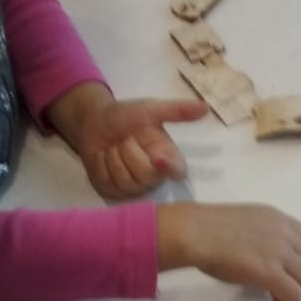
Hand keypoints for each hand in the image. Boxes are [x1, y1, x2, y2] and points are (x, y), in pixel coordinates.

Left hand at [49, 81, 208, 199]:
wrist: (94, 120)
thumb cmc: (125, 116)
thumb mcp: (149, 109)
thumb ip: (176, 111)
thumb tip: (206, 107)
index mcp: (168, 159)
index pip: (177, 172)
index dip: (168, 167)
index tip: (157, 158)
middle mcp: (154, 178)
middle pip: (146, 176)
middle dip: (130, 151)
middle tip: (125, 138)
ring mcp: (134, 189)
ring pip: (126, 181)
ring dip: (114, 157)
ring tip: (114, 146)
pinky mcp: (115, 193)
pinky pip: (110, 185)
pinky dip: (102, 166)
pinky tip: (103, 157)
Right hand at [156, 202, 300, 300]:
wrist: (197, 233)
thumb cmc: (208, 227)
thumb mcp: (246, 222)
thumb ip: (263, 235)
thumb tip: (265, 255)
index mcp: (277, 218)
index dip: (300, 257)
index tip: (287, 267)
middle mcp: (284, 233)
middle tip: (283, 284)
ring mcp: (280, 253)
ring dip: (296, 289)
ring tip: (278, 295)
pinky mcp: (272, 274)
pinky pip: (295, 294)